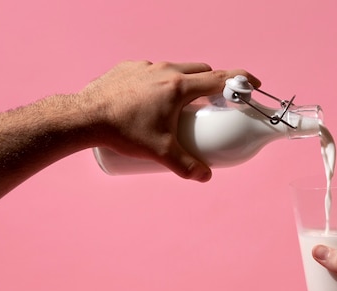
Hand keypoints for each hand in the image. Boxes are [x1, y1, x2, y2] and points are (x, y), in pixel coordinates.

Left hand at [79, 60, 260, 181]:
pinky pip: (154, 71)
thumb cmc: (123, 131)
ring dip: (186, 83)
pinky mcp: (128, 68)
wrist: (84, 117)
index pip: (219, 78)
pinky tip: (152, 102)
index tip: (253, 84)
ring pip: (177, 69)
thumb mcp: (160, 152)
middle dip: (213, 84)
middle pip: (201, 71)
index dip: (240, 81)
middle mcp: (165, 71)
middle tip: (214, 104)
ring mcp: (145, 67)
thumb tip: (205, 176)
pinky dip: (162, 83)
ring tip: (181, 107)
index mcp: (179, 87)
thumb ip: (186, 166)